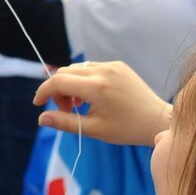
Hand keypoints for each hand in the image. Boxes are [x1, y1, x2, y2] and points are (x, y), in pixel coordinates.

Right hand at [34, 61, 170, 146]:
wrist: (157, 120)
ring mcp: (112, 65)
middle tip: (66, 110)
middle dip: (58, 90)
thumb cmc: (127, 128)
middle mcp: (103, 70)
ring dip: (70, 85)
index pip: (58, 81)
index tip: (38, 104)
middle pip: (65, 72)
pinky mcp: (119, 65)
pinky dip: (84, 80)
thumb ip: (65, 122)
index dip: (44, 91)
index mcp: (96, 87)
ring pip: (77, 69)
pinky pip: (92, 68)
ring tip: (79, 106)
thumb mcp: (93, 129)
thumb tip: (41, 118)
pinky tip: (92, 97)